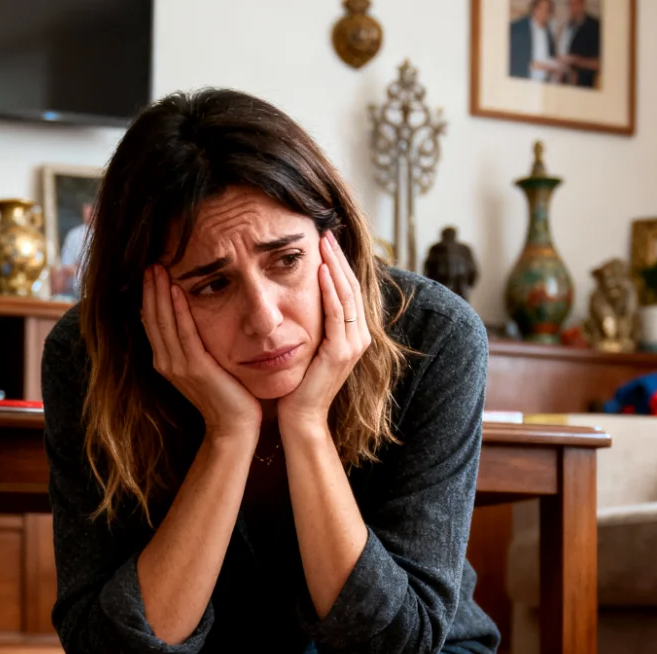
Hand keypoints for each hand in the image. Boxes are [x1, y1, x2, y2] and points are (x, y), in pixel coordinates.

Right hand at [141, 264, 261, 440]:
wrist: (235, 426)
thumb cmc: (227, 395)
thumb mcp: (205, 365)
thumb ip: (195, 344)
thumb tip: (193, 320)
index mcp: (166, 361)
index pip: (152, 321)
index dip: (149, 295)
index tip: (150, 270)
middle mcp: (166, 362)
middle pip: (152, 317)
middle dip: (150, 288)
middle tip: (150, 261)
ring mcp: (178, 366)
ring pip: (164, 321)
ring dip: (160, 293)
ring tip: (158, 268)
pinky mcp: (195, 368)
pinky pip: (184, 333)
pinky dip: (179, 310)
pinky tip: (177, 290)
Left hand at [278, 232, 370, 430]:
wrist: (300, 418)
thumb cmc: (298, 386)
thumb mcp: (307, 347)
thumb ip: (311, 324)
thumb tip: (298, 297)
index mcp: (352, 335)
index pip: (348, 290)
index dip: (338, 264)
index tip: (324, 240)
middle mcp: (358, 337)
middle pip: (351, 286)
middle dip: (338, 258)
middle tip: (325, 231)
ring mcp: (352, 345)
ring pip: (347, 295)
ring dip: (336, 266)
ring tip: (324, 242)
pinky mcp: (341, 353)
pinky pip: (337, 313)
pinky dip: (331, 290)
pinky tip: (322, 270)